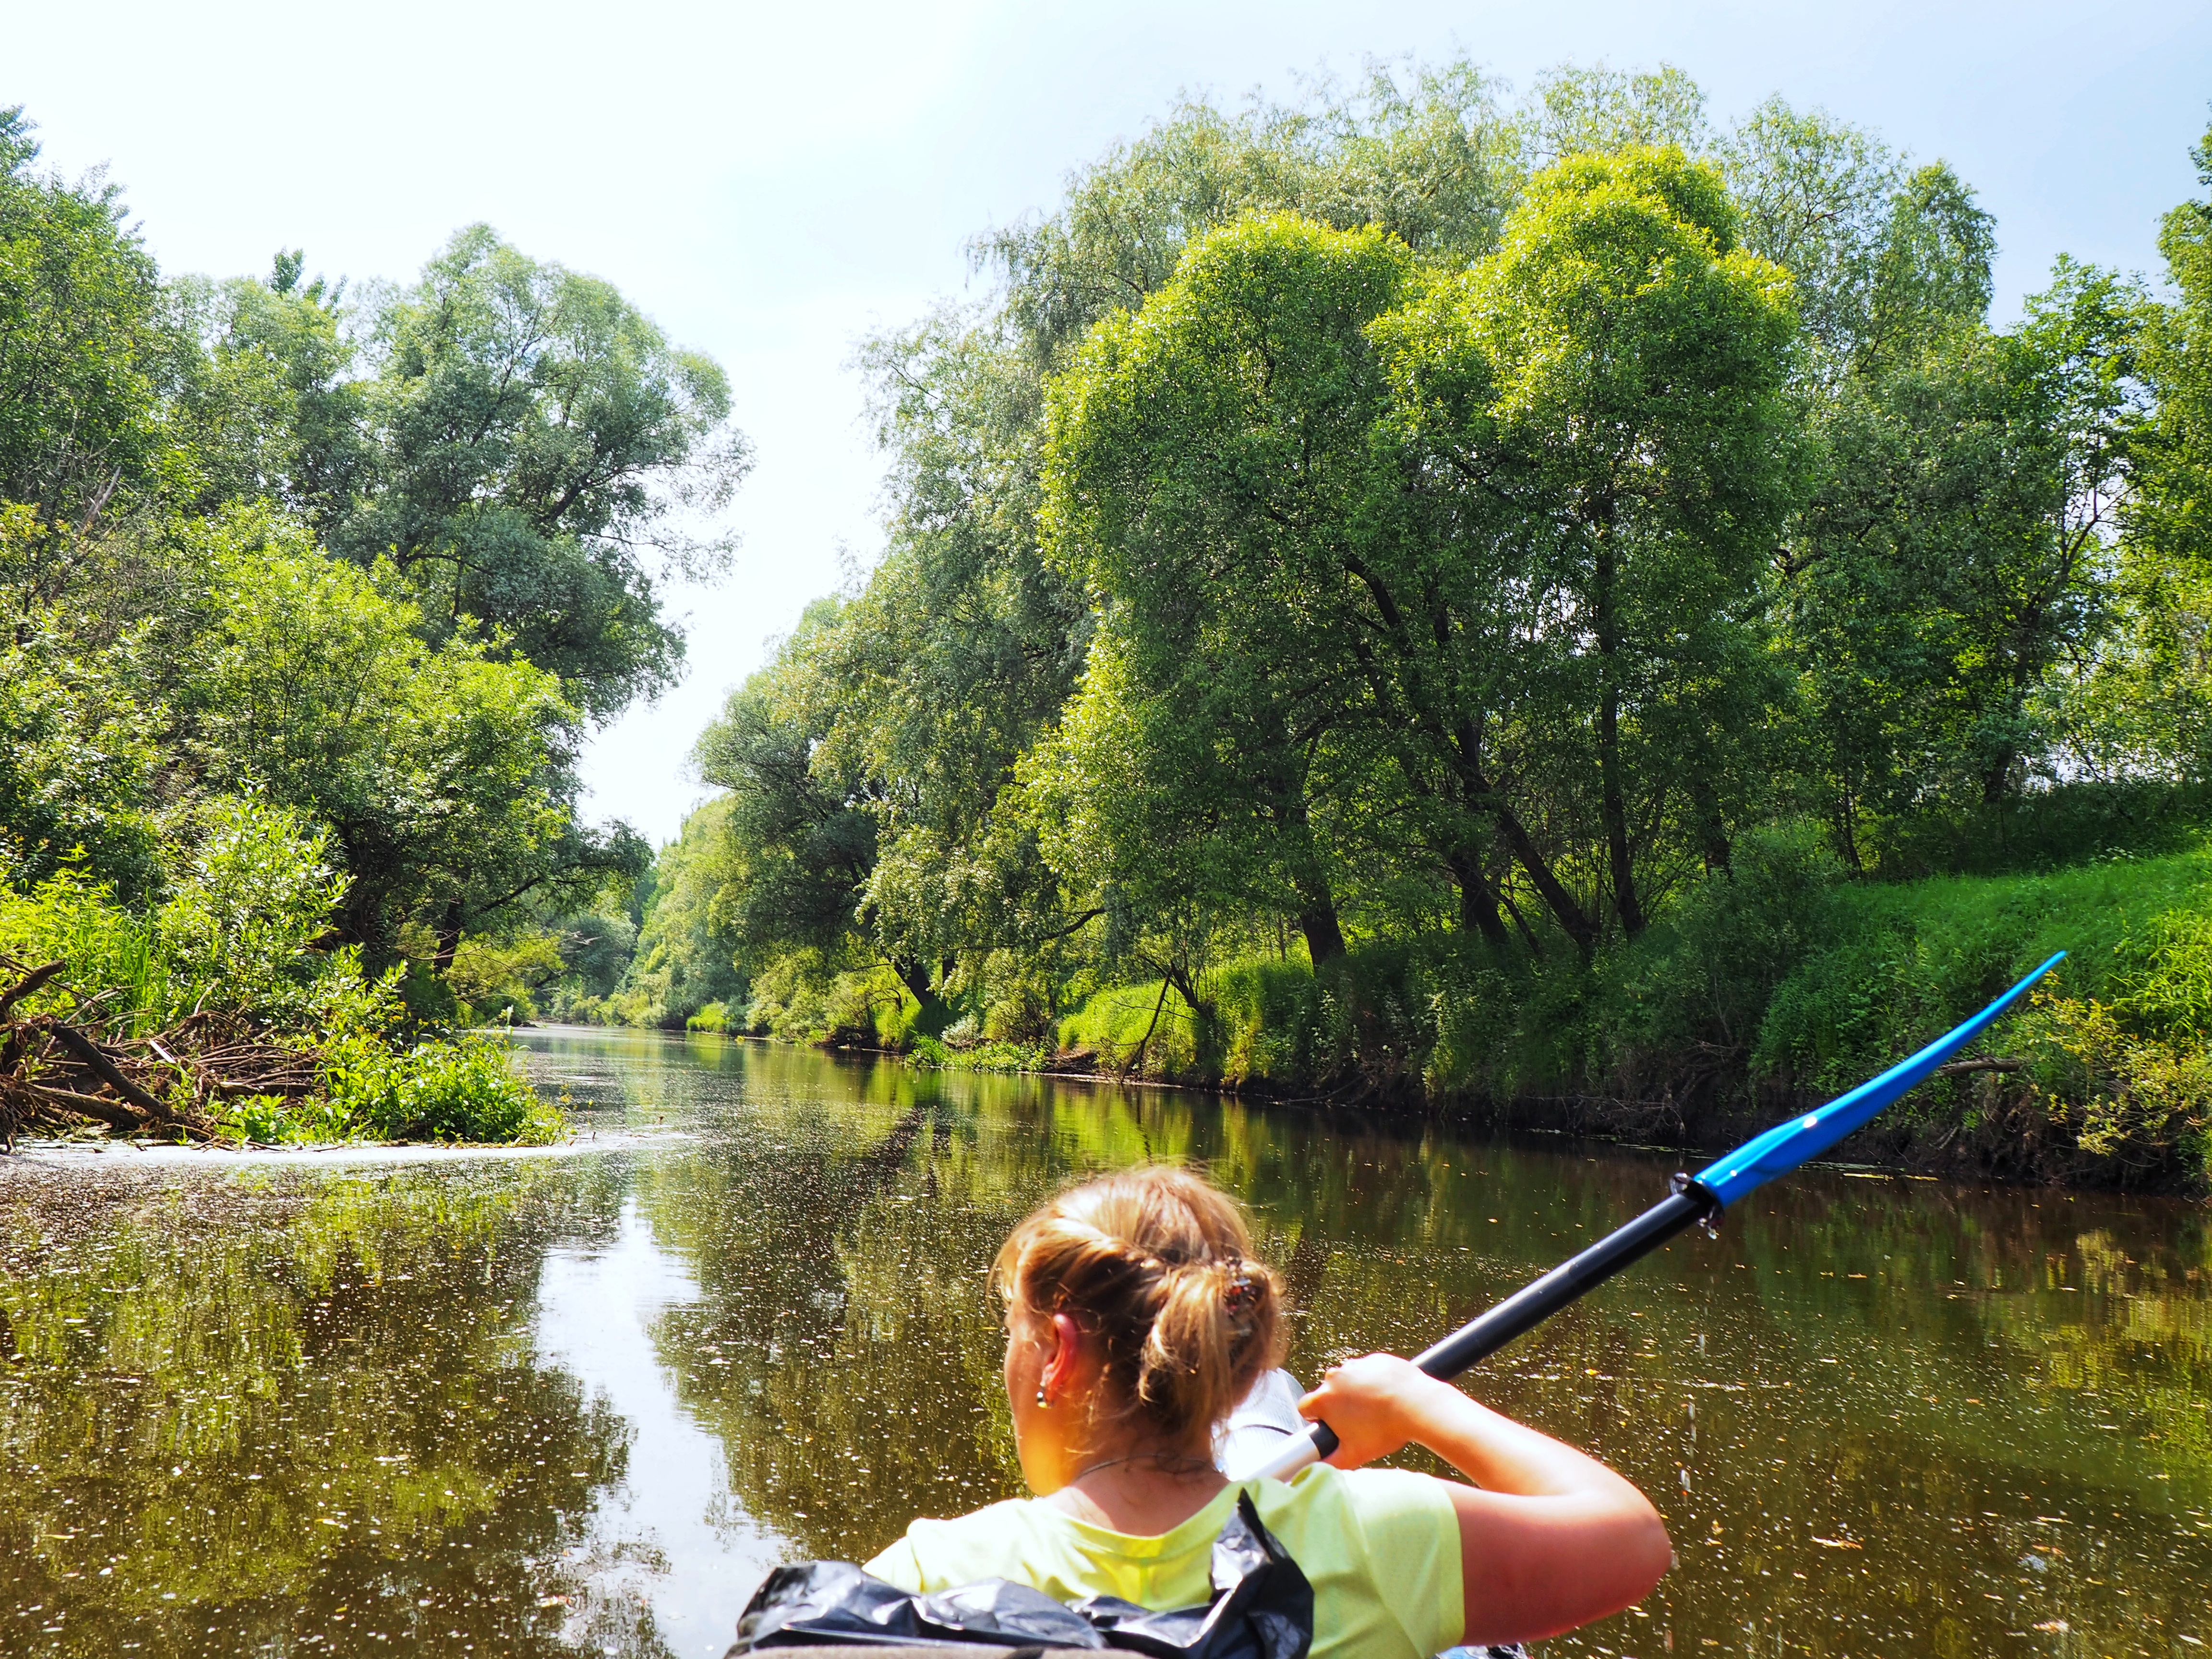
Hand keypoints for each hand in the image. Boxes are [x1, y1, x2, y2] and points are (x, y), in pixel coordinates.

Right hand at [1297, 1352, 1453, 1468]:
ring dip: (1356, 1391)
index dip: (1316, 1419)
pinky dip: (1374, 1380)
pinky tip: (1388, 1396)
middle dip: (1338, 1405)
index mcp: (1324, 1398)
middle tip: (1359, 1422)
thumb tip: (1316, 1468)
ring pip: (1349, 1380)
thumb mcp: (1354, 1455)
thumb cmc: (1385, 1431)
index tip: (1331, 1426)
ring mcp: (1356, 1365)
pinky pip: (1369, 1370)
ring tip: (1376, 1409)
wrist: (1417, 1406)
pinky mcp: (1376, 1359)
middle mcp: (1335, 1377)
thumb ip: (1330, 1463)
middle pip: (1328, 1392)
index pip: (1305, 1407)